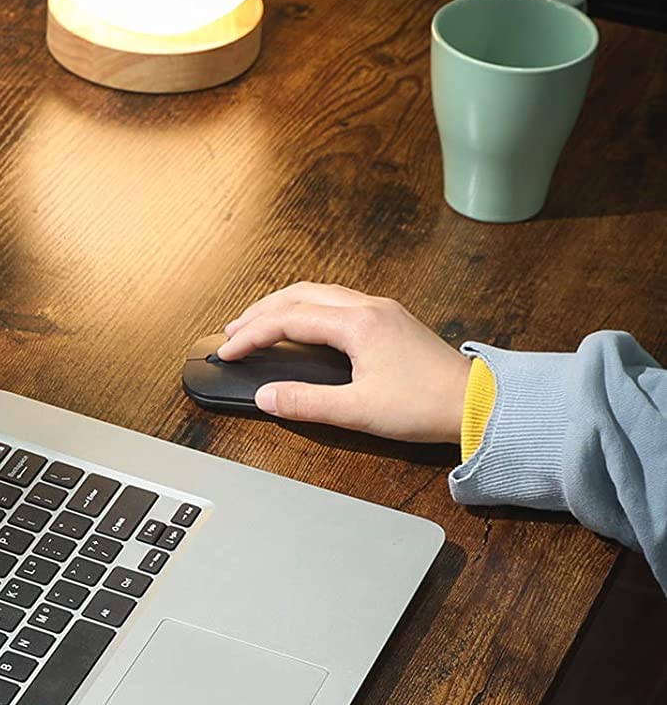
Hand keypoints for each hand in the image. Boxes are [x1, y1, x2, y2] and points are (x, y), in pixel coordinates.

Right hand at [215, 282, 470, 441]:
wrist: (477, 403)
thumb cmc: (426, 405)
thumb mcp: (357, 411)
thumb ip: (305, 402)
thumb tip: (266, 397)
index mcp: (357, 323)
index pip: (287, 320)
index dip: (251, 335)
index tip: (228, 352)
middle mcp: (368, 307)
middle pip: (299, 295)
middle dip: (260, 312)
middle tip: (233, 331)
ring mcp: (381, 310)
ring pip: (318, 293)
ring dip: (283, 306)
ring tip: (258, 324)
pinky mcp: (389, 321)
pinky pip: (337, 301)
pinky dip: (307, 309)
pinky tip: (301, 325)